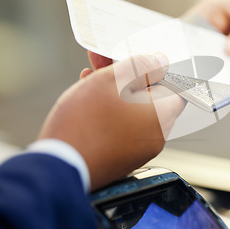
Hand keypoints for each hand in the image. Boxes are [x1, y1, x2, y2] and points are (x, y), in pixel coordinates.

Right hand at [38, 54, 184, 189]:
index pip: (172, 85)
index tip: (134, 61)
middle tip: (102, 66)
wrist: (57, 167)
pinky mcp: (121, 158)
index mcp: (162, 115)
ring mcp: (139, 150)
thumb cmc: (84, 124)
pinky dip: (109, 113)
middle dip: (125, 78)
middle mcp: (156, 136)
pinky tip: (88, 101)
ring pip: (132, 111)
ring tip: (89, 81)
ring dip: (113, 93)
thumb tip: (159, 61)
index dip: (152, 69)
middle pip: (148, 96)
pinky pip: (122, 128)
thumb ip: (140, 66)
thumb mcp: (111, 80)